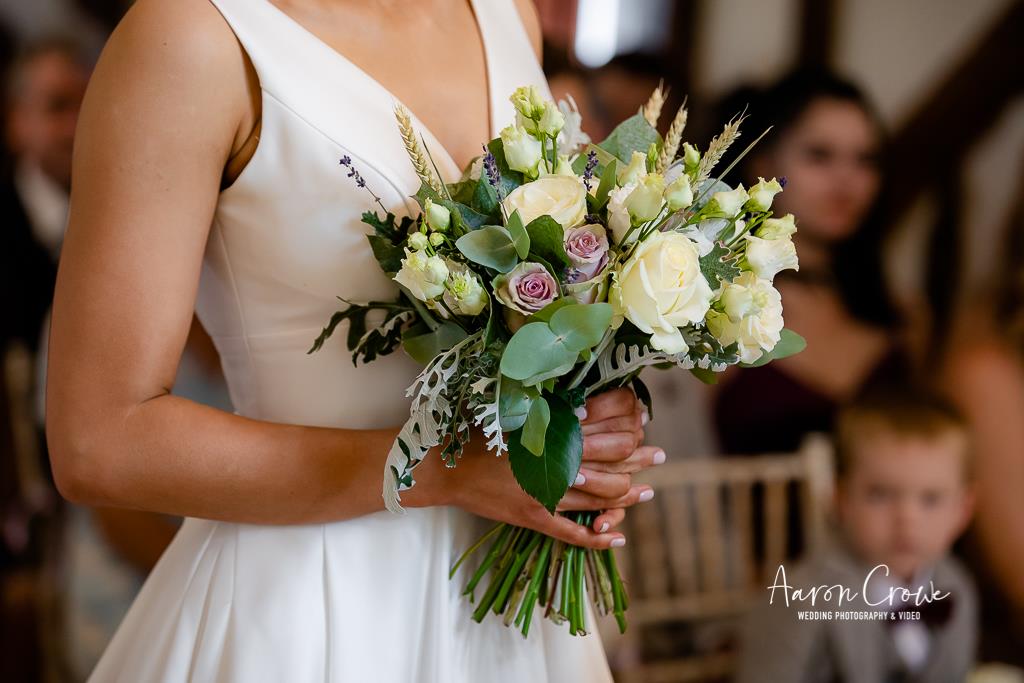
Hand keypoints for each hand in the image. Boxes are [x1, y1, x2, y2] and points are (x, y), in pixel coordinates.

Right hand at [410, 388, 662, 548]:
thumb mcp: (516, 416)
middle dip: (639, 459)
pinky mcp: (534, 518)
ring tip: (647, 490)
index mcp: (549, 435)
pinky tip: (617, 537)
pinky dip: (598, 538)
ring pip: (599, 499)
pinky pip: (573, 533)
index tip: (643, 423)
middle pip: (610, 464)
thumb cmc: (479, 435)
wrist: (445, 468)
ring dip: (628, 496)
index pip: (602, 432)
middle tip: (659, 455)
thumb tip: (586, 411)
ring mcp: (545, 495)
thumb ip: (551, 417)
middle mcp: (552, 464)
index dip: (628, 428)